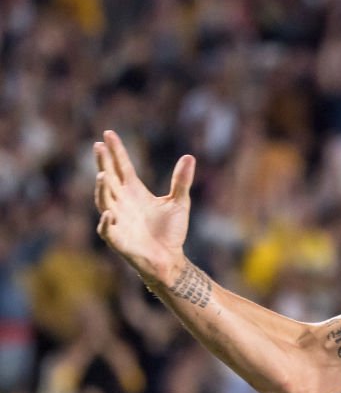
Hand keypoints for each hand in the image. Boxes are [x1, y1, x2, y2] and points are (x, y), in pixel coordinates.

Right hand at [94, 130, 195, 286]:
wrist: (170, 259)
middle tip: (99, 146)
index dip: (116, 151)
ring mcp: (117, 220)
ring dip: (101, 189)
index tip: (108, 134)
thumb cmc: (170, 232)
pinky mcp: (117, 239)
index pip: (122, 167)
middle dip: (104, 163)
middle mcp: (122, 202)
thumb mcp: (179, 202)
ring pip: (104, 201)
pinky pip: (107, 229)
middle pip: (110, 179)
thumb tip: (189, 157)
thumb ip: (181, 181)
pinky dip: (106, 222)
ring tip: (102, 175)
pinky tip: (109, 213)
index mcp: (134, 191)